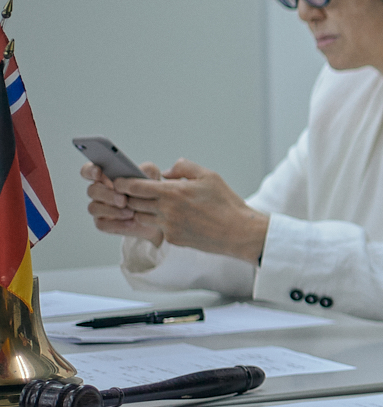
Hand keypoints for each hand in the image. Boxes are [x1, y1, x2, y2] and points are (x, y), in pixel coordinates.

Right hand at [82, 161, 163, 245]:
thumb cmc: (149, 192)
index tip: (98, 172)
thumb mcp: (152, 179)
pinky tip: (131, 223)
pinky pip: (101, 224)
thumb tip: (142, 169)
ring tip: (131, 212)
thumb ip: (148, 169)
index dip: (90, 170)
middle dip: (107, 195)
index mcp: (106, 177)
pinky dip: (117, 224)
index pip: (88, 171)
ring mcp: (99, 208)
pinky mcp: (102, 223)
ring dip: (112, 210)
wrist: (156, 216)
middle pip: (92, 190)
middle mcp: (99, 192)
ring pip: (93, 208)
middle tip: (123, 200)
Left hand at [111, 159, 267, 261]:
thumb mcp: (209, 176)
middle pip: (132, 202)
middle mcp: (166, 210)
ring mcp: (168, 226)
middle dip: (129, 196)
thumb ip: (184, 167)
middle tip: (131, 191)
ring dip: (141, 210)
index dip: (122, 182)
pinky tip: (170, 217)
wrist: (239, 232)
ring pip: (141, 217)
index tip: (119, 180)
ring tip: (149, 204)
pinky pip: (157, 228)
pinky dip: (158, 222)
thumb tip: (167, 170)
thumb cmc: (226, 203)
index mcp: (173, 192)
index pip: (135, 186)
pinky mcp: (173, 238)